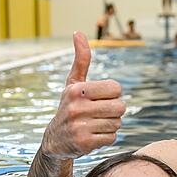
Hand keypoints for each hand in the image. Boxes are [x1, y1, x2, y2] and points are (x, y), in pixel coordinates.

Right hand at [41, 32, 125, 159]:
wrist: (55, 140)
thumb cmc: (70, 106)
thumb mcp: (73, 83)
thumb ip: (81, 59)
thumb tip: (78, 32)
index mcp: (76, 89)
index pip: (116, 88)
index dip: (113, 94)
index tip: (100, 98)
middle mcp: (76, 107)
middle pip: (120, 107)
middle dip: (114, 111)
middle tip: (100, 113)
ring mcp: (80, 126)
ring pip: (117, 123)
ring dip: (111, 125)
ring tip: (95, 124)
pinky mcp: (84, 144)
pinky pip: (112, 138)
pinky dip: (107, 138)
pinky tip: (93, 135)